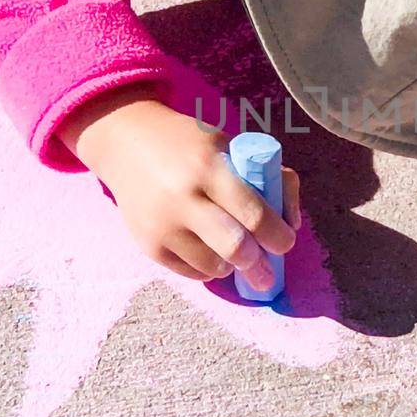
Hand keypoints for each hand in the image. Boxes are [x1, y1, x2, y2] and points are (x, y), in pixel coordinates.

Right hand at [60, 86, 299, 290]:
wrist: (125, 143)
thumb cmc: (188, 144)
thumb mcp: (227, 144)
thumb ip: (267, 177)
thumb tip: (292, 222)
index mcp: (209, 167)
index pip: (253, 213)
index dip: (277, 235)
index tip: (286, 242)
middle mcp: (183, 198)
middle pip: (235, 247)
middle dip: (259, 263)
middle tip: (268, 267)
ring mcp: (162, 225)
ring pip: (214, 266)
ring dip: (233, 265)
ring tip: (235, 254)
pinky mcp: (147, 245)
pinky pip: (191, 272)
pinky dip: (209, 268)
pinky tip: (210, 252)